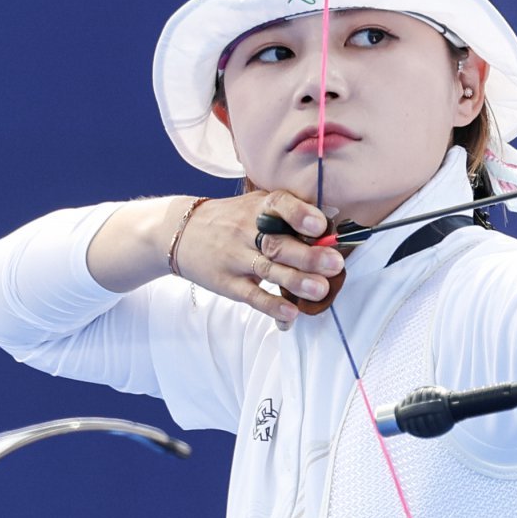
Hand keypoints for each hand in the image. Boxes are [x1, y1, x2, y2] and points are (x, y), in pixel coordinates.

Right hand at [175, 190, 344, 326]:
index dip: (300, 214)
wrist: (182, 231)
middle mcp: (247, 230)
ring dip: (296, 281)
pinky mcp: (227, 282)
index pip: (280, 205)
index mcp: (260, 207)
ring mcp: (236, 257)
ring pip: (268, 269)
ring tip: (320, 289)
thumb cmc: (234, 219)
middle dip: (308, 255)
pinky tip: (290, 312)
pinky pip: (251, 295)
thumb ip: (290, 215)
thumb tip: (332, 227)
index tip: (320, 225)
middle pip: (279, 243)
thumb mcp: (257, 205)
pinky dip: (271, 304)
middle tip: (334, 263)